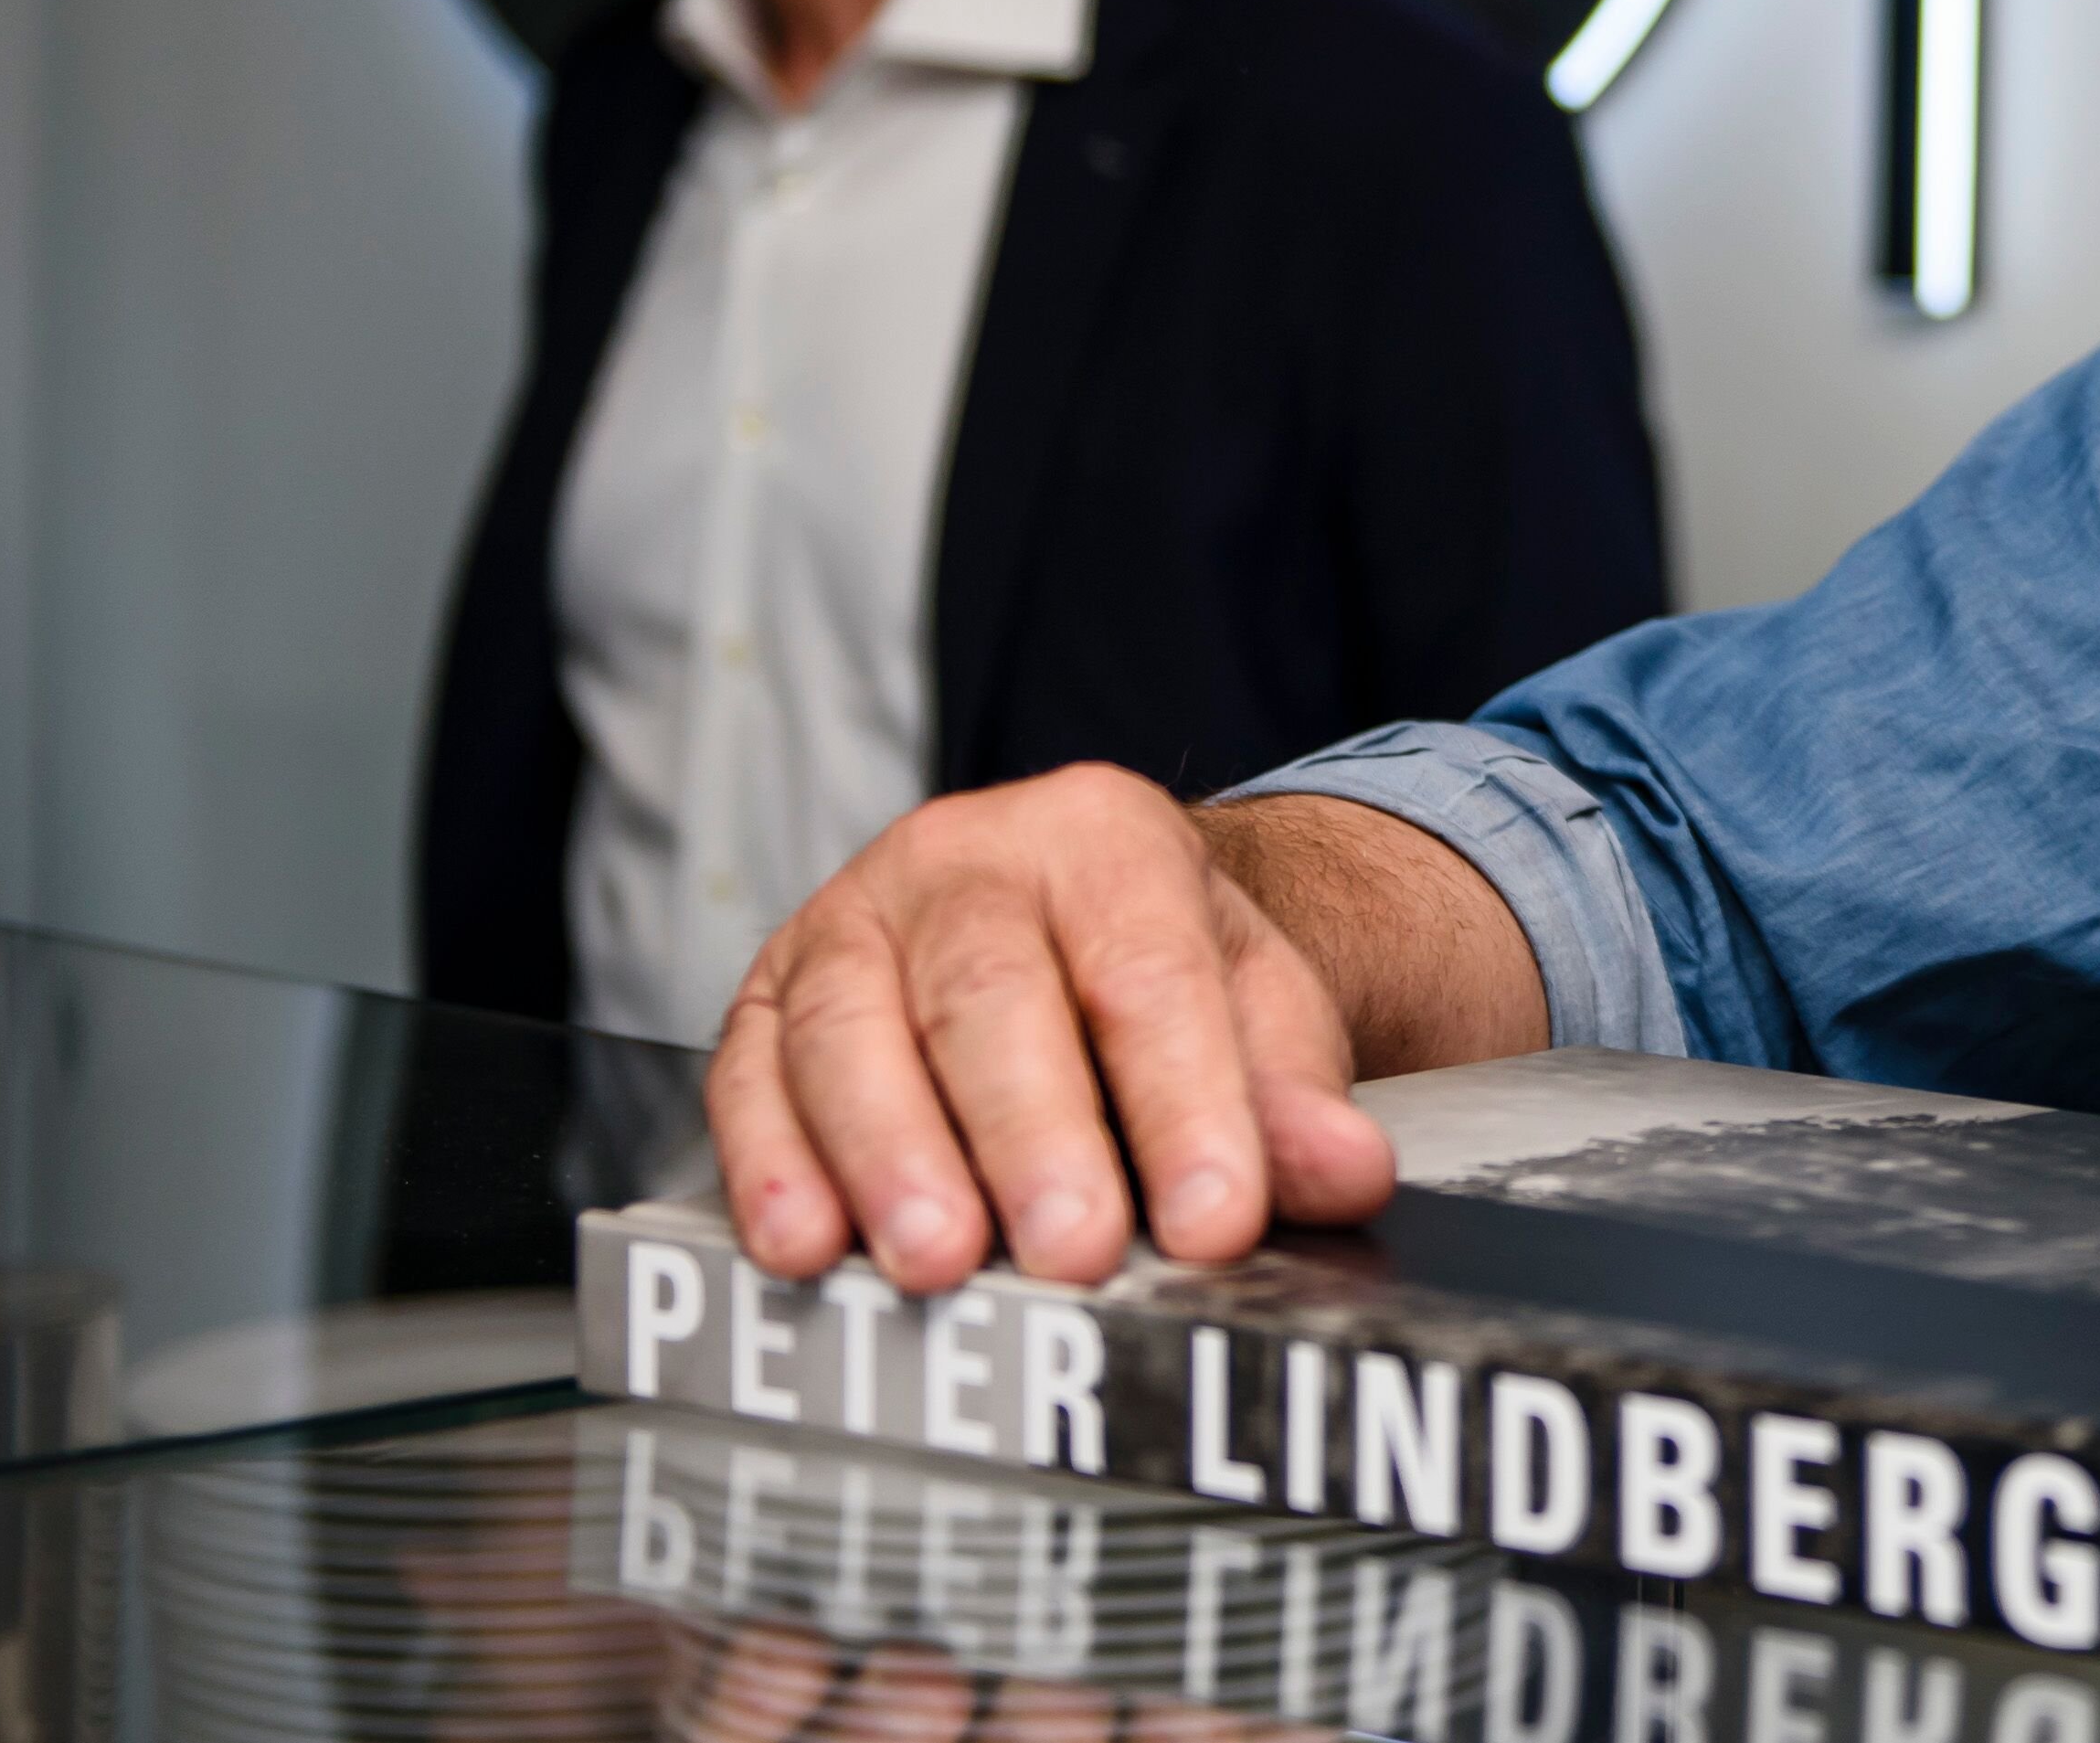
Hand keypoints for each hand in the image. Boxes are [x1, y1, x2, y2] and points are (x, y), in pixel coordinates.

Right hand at [701, 766, 1524, 1288]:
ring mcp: (850, 921)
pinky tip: (805, 1246)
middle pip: (989, 995)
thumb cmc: (1157, 975)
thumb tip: (1347, 1175)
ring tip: (940, 1263)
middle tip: (1073, 1250)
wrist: (1067, 922)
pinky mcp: (763, 996)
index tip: (1214, 1220)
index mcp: (1103, 836)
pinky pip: (751, 1078)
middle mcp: (963, 859)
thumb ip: (1294, 1097)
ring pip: (851, 1032)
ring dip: (892, 1159)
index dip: (1183, 1103)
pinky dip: (772, 1169)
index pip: (1148, 972)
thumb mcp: (1252, 1010)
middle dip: (1032, 1135)